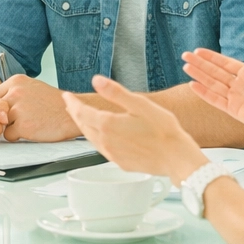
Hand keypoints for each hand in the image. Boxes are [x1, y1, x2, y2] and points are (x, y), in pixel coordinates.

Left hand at [0, 75, 79, 141]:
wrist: (73, 113)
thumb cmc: (53, 103)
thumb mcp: (32, 88)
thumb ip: (13, 93)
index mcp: (16, 81)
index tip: (10, 111)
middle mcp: (15, 92)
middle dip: (2, 117)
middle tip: (17, 120)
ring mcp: (19, 109)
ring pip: (0, 123)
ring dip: (11, 127)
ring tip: (28, 123)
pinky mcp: (23, 126)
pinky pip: (8, 135)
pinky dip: (17, 136)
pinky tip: (31, 130)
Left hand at [63, 75, 204, 182]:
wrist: (177, 159)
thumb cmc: (164, 131)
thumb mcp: (140, 105)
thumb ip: (116, 92)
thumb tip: (97, 80)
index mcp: (108, 125)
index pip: (81, 112)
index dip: (71, 103)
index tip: (66, 96)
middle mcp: (106, 141)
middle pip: (83, 125)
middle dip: (75, 113)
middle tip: (70, 104)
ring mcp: (112, 154)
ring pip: (91, 138)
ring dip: (84, 126)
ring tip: (82, 118)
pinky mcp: (120, 162)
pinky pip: (101, 148)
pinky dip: (96, 138)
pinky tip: (101, 135)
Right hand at [181, 24, 243, 141]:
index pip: (224, 63)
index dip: (211, 57)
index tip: (197, 51)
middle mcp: (240, 85)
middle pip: (215, 72)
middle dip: (200, 64)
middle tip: (185, 55)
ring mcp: (236, 98)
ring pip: (212, 84)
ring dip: (199, 75)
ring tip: (185, 67)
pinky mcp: (233, 110)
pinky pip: (215, 99)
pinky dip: (203, 92)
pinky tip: (192, 84)